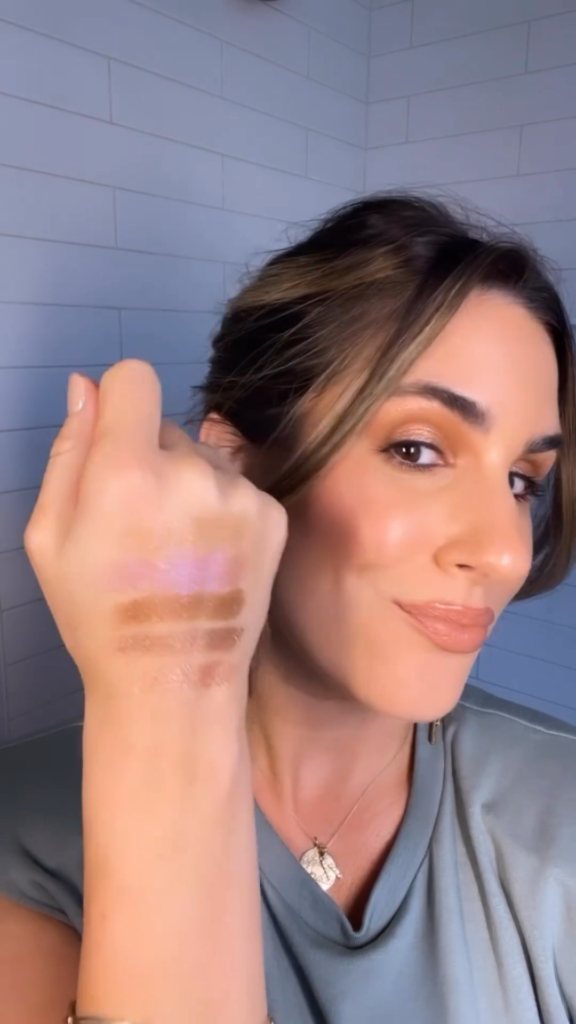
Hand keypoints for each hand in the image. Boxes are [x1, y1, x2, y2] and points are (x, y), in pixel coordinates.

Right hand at [23, 360, 287, 699]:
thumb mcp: (50, 536)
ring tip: (176, 550)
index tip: (114, 443)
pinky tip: (208, 558)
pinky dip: (221, 510)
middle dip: (149, 459)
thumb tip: (86, 387)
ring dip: (187, 485)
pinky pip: (236, 485)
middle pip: (167, 427)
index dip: (119, 403)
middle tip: (140, 528)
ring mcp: (240, 493)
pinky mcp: (274, 515)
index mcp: (126, 472)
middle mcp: (191, 471)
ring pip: (204, 458)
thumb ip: (69, 451)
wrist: (171, 681)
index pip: (135, 377)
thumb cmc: (96, 615)